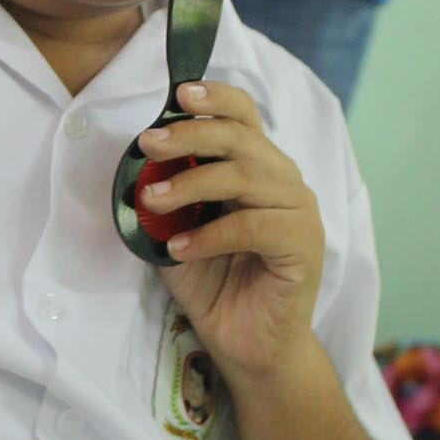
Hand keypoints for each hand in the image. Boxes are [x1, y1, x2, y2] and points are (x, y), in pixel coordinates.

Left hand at [135, 79, 323, 386]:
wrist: (247, 347)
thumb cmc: (215, 285)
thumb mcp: (179, 231)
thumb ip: (168, 196)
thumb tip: (136, 166)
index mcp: (258, 169)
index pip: (244, 116)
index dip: (215, 97)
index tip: (179, 92)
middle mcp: (284, 183)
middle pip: (242, 138)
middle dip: (190, 134)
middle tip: (147, 145)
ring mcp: (299, 213)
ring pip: (247, 177)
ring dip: (192, 183)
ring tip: (152, 200)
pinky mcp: (303, 246)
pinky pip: (253, 226)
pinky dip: (210, 235)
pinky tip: (179, 250)